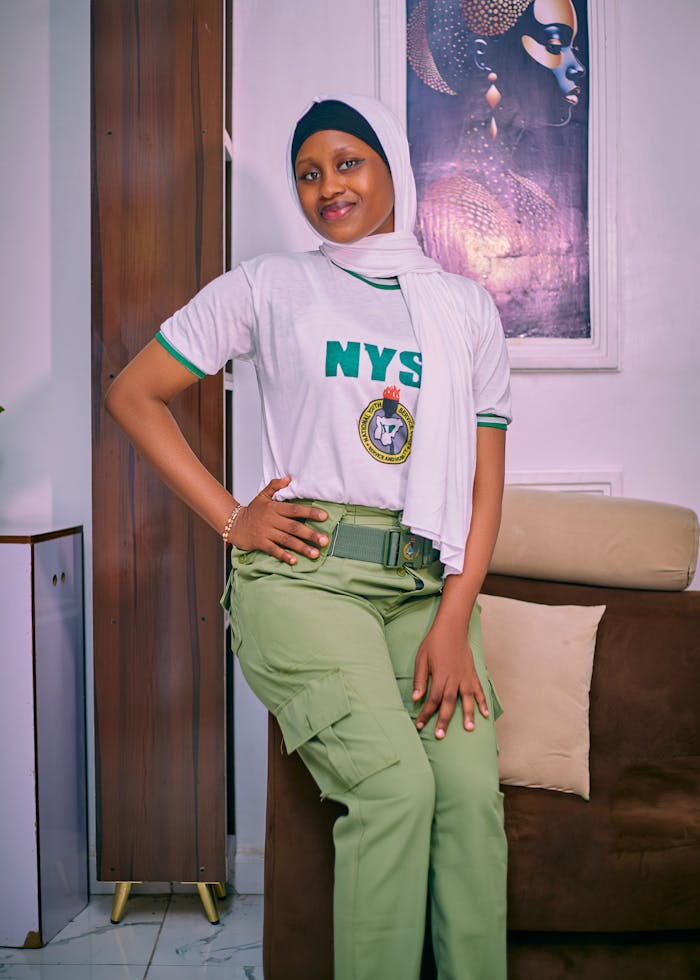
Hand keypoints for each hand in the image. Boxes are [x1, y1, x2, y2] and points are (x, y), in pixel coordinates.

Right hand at [229, 476, 328, 563]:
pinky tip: (295, 561)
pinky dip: (284, 556)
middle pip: (293, 527)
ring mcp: (266, 532)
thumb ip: (275, 486)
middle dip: (310, 534)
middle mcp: (271, 520)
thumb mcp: (262, 496)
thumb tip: (289, 478)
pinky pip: (274, 550)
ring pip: (286, 540)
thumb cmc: (252, 511)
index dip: (309, 512)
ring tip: (315, 554)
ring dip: (302, 547)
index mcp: (274, 508)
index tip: (324, 516)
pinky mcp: (260, 543)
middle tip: (325, 540)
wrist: (234, 524)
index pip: (295, 510)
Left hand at [412, 618, 488, 738]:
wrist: (452, 627)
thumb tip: (415, 698)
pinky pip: (479, 690)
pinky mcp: (473, 674)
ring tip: (468, 729)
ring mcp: (465, 676)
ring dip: (468, 714)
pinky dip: (482, 702)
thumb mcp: (422, 658)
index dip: (426, 713)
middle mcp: (454, 678)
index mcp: (440, 675)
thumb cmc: (434, 642)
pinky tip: (485, 714)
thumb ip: (420, 679)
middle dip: (444, 720)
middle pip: (448, 702)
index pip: (432, 699)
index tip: (419, 725)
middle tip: (440, 736)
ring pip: (467, 699)